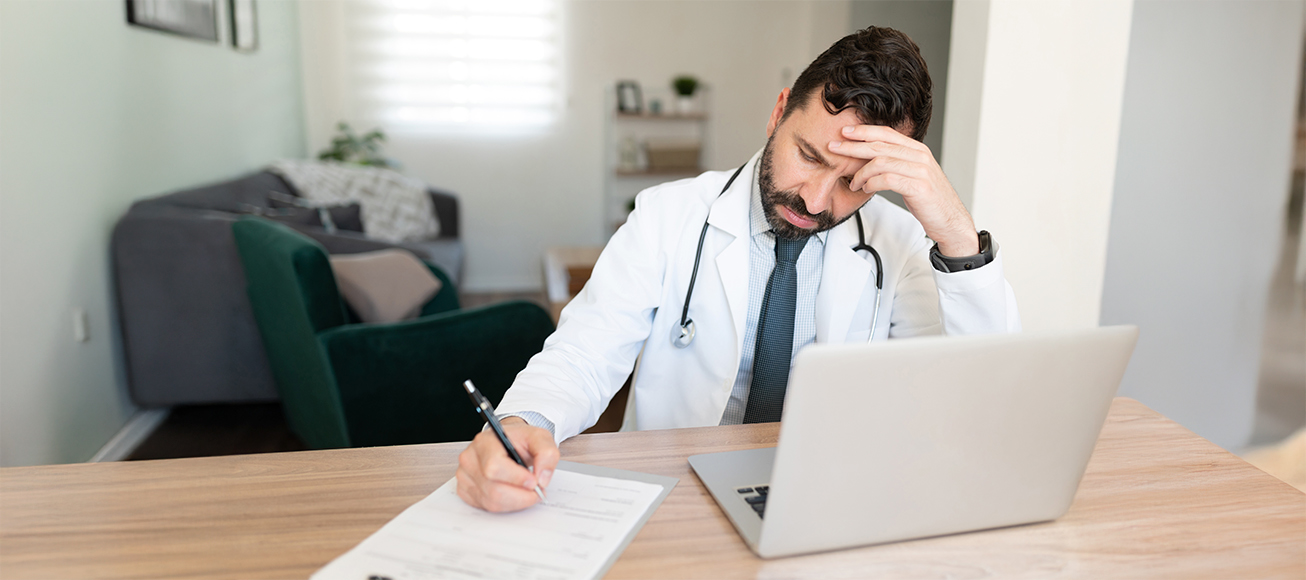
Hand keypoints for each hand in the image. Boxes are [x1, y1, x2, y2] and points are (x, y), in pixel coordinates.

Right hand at [455, 417, 559, 511]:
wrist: (508, 443)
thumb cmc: (520, 440)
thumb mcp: (540, 438)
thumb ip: (547, 454)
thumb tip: (542, 478)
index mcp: (485, 442)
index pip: (494, 467)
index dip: (517, 479)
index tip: (534, 482)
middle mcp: (470, 459)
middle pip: (493, 489)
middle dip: (521, 496)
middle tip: (536, 491)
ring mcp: (465, 476)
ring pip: (491, 502)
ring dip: (515, 502)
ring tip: (527, 492)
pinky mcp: (465, 490)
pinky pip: (486, 507)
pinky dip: (505, 505)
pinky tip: (512, 493)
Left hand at [829, 125, 978, 256]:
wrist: (951, 221)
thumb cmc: (929, 200)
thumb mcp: (913, 175)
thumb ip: (896, 164)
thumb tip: (869, 161)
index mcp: (918, 150)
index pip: (887, 133)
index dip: (864, 131)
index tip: (845, 132)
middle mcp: (920, 156)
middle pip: (880, 145)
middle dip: (853, 146)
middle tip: (834, 147)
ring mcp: (920, 170)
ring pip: (881, 162)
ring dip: (861, 173)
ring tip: (852, 182)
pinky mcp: (919, 187)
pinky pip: (887, 179)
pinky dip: (871, 183)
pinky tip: (865, 188)